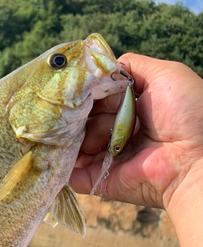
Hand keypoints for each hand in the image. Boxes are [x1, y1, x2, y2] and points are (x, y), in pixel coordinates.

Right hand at [70, 53, 202, 214]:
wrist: (194, 159)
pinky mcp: (101, 181)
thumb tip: (104, 66)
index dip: (86, 92)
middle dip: (79, 113)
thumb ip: (134, 66)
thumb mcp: (166, 75)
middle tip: (84, 113)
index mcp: (130, 110)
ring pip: (75, 143)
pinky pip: (73, 175)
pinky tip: (57, 153)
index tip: (80, 89)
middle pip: (82, 119)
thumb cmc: (186, 115)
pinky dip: (63, 165)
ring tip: (95, 137)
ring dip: (76, 136)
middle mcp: (116, 133)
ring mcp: (107, 158)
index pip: (96, 98)